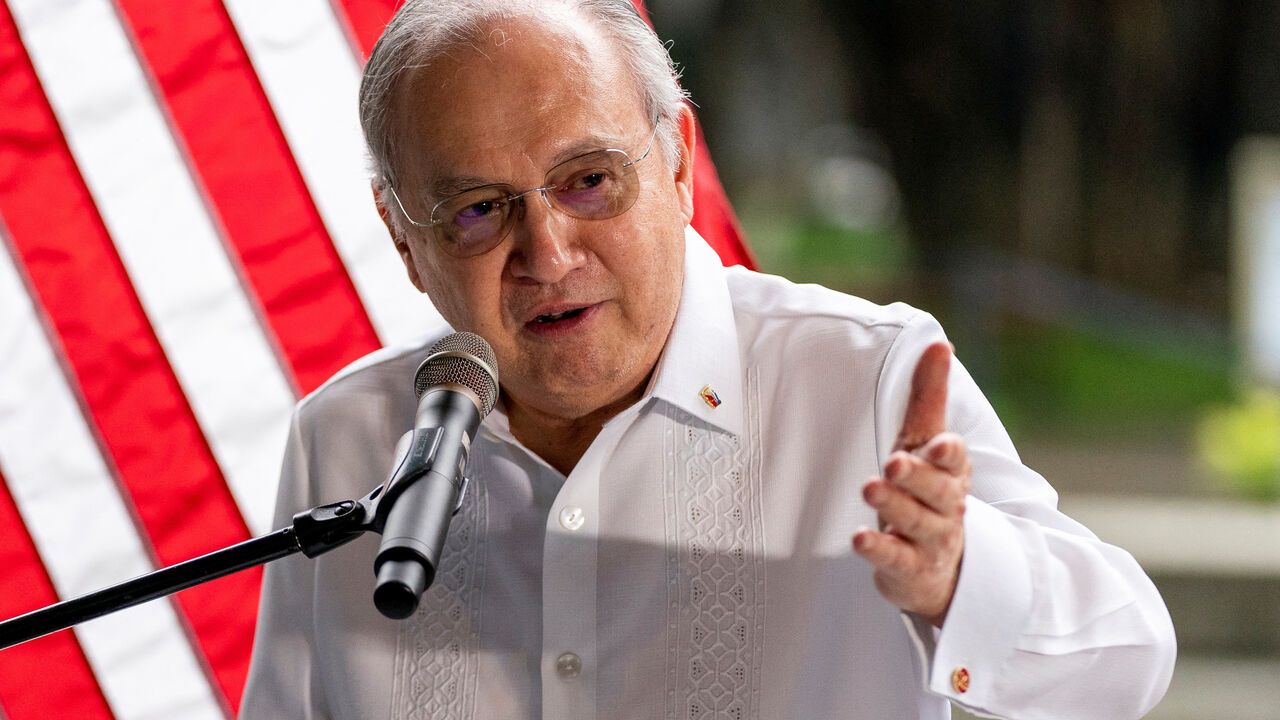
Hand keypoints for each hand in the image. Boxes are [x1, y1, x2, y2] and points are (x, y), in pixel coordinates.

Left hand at [852, 342, 970, 626]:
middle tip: (894, 462)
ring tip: (870, 488)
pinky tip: (859, 539)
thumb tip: (939, 343)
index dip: (948, 453)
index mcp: (951, 472)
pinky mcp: (909, 568)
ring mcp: (930, 540)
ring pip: (916, 523)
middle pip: (938, 491)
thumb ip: (929, 398)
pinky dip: (878, 549)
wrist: (940, 566)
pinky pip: (896, 559)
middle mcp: (946, 506)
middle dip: (918, 477)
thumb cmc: (927, 492)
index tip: (938, 443)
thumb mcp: (926, 444)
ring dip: (894, 506)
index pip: (955, 460)